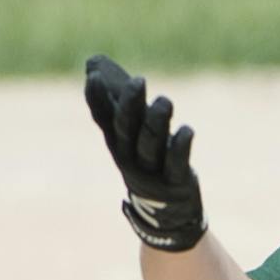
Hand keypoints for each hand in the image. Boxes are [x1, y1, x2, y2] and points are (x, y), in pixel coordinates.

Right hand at [83, 55, 206, 251]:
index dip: (97, 99)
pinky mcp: (176, 182)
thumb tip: (94, 61)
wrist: (164, 218)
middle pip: (127, 129)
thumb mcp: (130, 132)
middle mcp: (130, 157)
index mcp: (117, 143)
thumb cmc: (147, 162)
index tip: (93, 76)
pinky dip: (180, 147)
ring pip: (151, 145)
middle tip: (139, 80)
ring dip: (157, 123)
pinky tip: (187, 131)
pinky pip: (176, 164)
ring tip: (165, 101)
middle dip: (131, 105)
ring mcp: (152, 171)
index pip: (103, 119)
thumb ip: (118, 98)